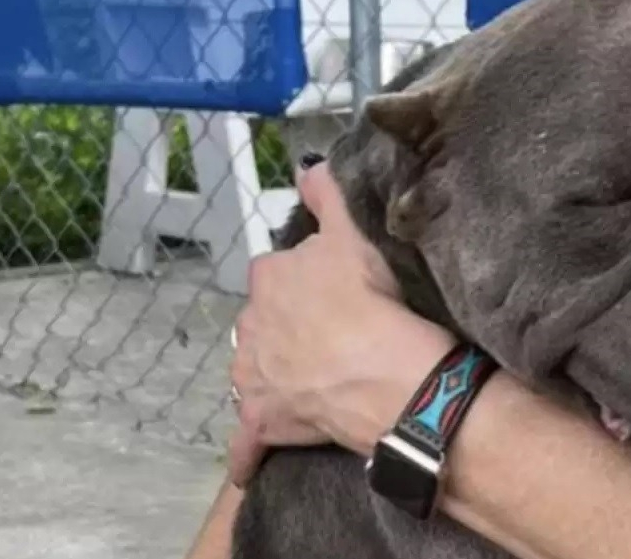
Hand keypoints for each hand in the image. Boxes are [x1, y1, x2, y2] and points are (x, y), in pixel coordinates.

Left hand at [227, 159, 455, 486]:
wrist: (384, 375)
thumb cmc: (371, 303)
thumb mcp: (355, 234)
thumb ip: (329, 197)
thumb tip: (309, 167)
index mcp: (269, 278)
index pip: (279, 272)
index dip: (308, 280)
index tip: (335, 290)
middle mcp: (250, 325)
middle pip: (265, 322)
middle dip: (287, 328)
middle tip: (331, 335)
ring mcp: (252, 377)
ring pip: (252, 373)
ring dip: (270, 377)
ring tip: (308, 381)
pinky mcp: (263, 423)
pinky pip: (247, 443)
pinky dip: (247, 454)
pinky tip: (249, 463)